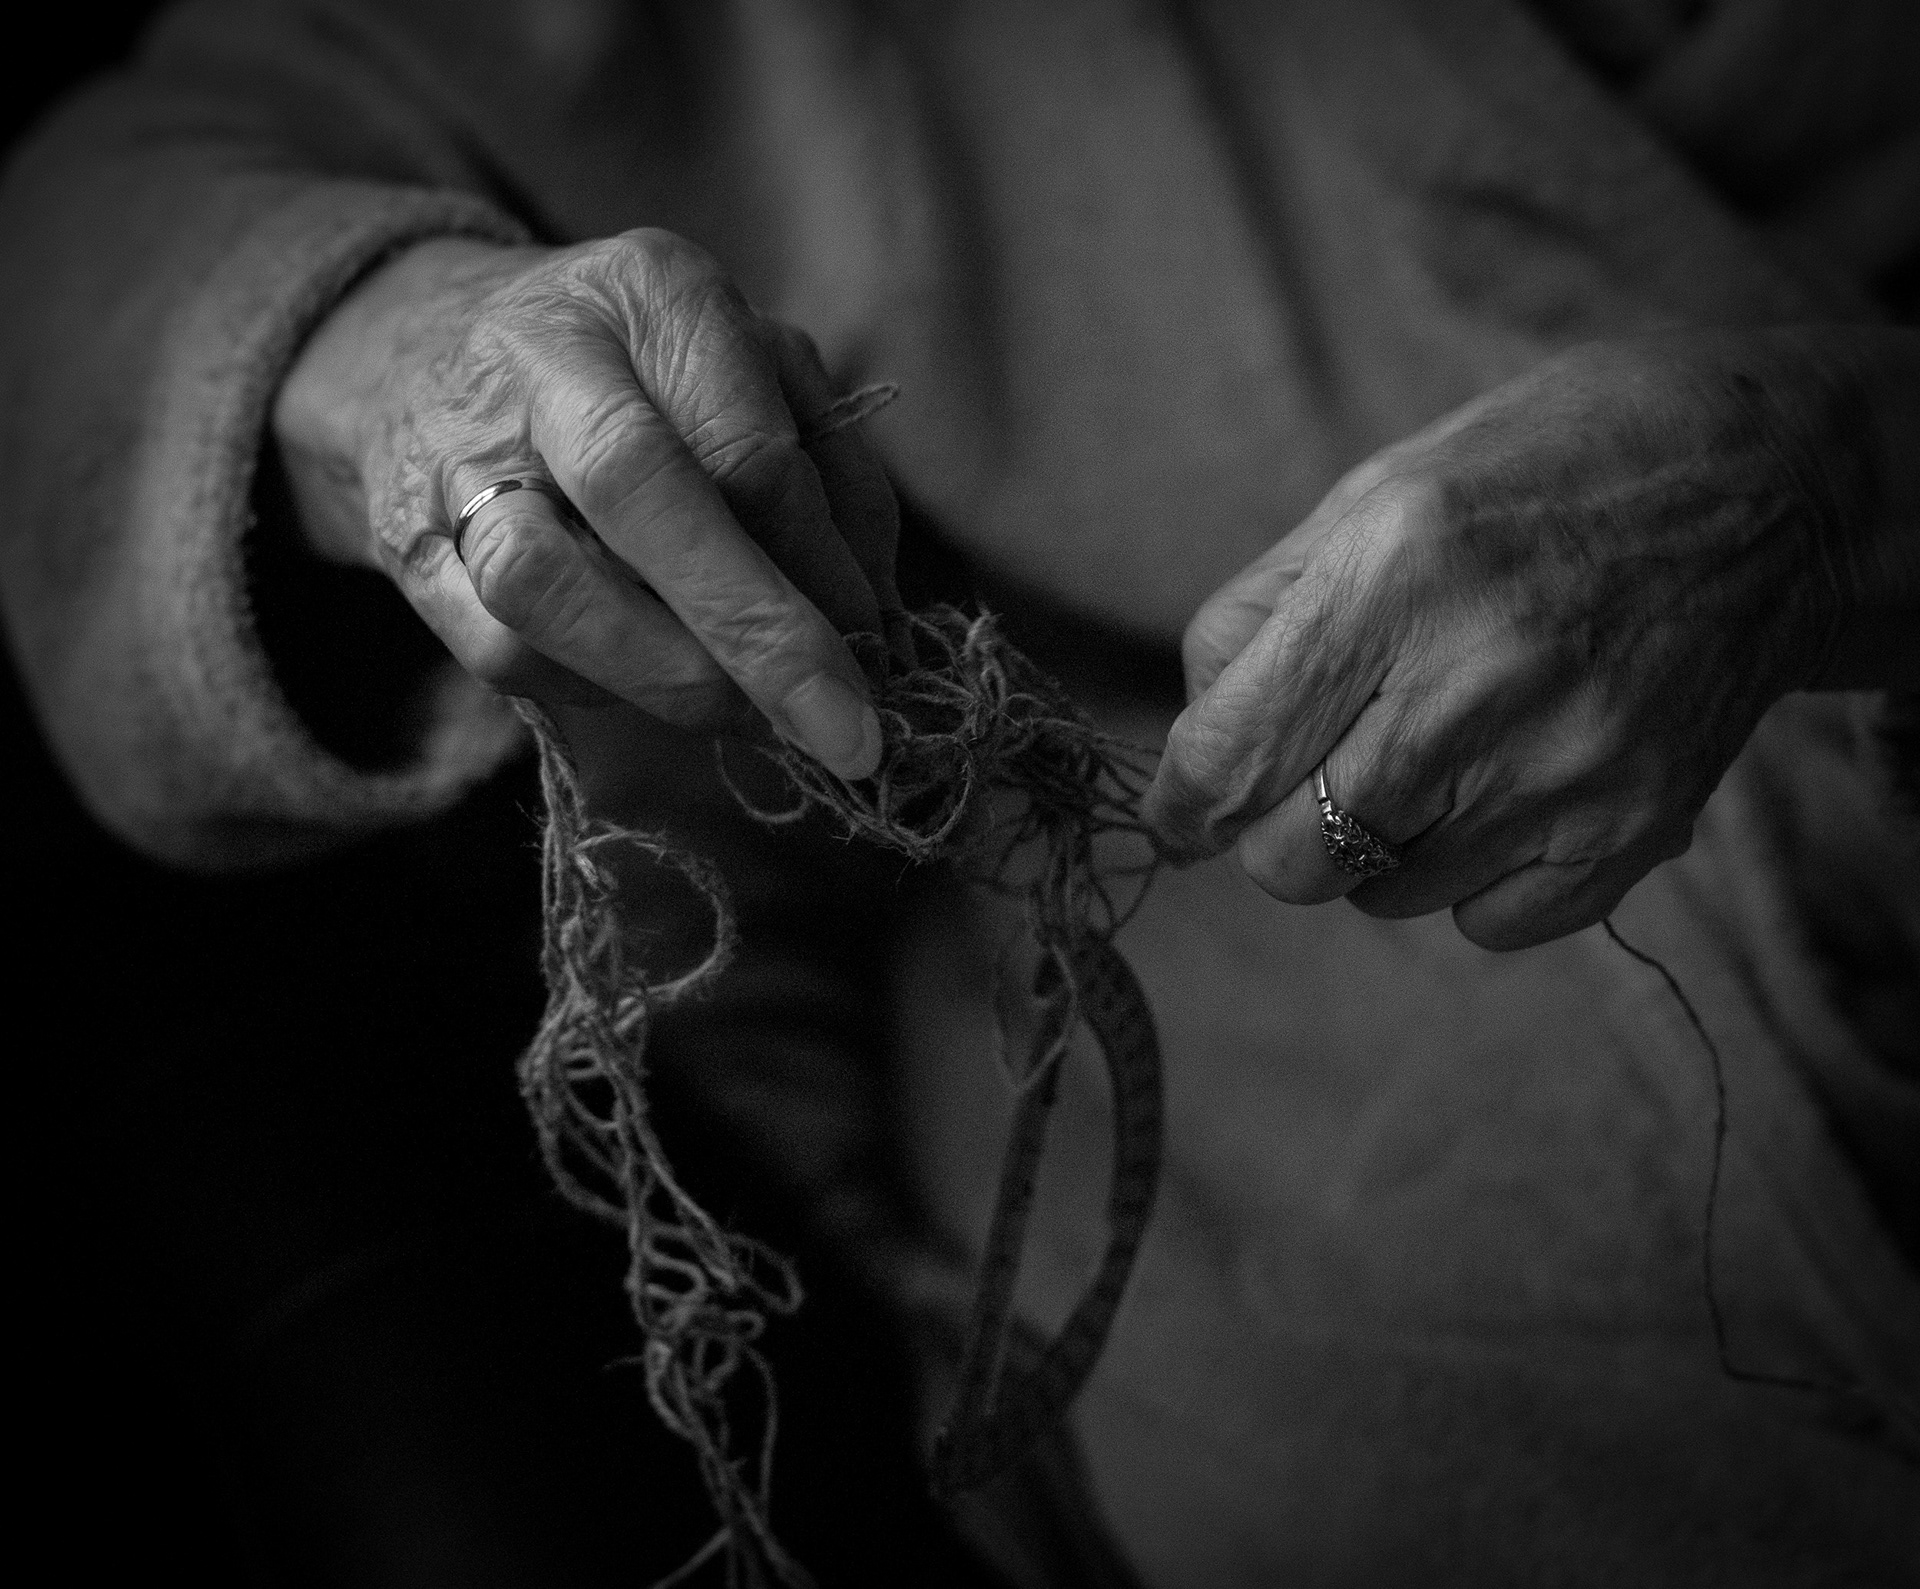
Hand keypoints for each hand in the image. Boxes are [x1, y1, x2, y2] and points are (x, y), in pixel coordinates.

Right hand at [272, 228, 901, 779]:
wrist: (431, 350)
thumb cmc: (645, 375)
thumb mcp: (761, 380)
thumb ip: (832, 481)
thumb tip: (872, 624)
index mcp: (655, 292)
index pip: (747, 442)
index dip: (820, 569)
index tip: (873, 651)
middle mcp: (545, 357)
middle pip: (641, 489)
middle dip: (755, 632)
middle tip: (841, 732)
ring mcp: (459, 455)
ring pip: (544, 585)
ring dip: (670, 675)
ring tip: (749, 713)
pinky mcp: (412, 553)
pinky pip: (504, 653)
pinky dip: (599, 688)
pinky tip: (655, 679)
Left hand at [1144, 328, 1917, 949]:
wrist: (1768, 487)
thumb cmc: (1541, 477)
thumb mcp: (1372, 493)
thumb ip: (1259, 619)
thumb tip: (1188, 753)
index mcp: (1390, 575)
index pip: (1227, 756)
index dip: (1181, 801)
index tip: (1182, 809)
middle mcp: (1473, 683)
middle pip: (1289, 857)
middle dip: (1269, 830)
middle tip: (1307, 777)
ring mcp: (1561, 769)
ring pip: (1379, 896)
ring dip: (1372, 846)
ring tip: (1432, 751)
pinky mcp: (1631, 831)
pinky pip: (1482, 923)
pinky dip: (1464, 876)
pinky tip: (1499, 789)